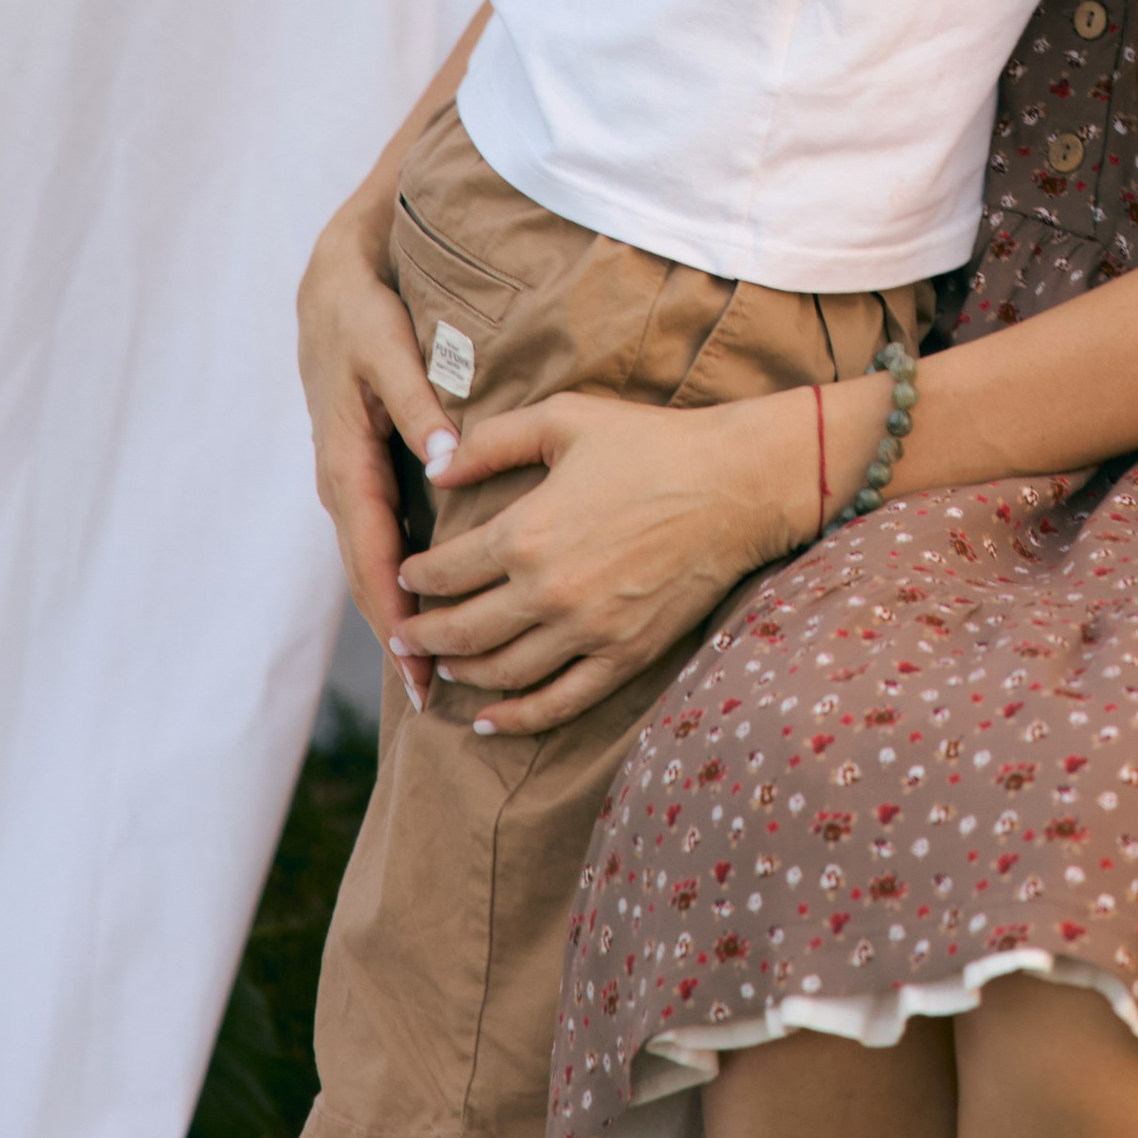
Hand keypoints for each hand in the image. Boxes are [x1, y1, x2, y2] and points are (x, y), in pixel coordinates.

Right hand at [296, 206, 457, 716]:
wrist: (331, 284)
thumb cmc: (365, 314)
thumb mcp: (390, 351)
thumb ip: (420, 406)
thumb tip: (448, 462)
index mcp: (346, 464)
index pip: (373, 560)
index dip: (397, 618)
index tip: (420, 669)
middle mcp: (341, 484)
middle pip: (369, 578)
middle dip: (398, 637)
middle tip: (432, 695)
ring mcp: (347, 481)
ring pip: (372, 563)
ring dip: (397, 615)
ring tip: (432, 669)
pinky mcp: (360, 471)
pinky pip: (377, 538)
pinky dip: (396, 577)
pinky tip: (425, 605)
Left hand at [390, 388, 811, 736]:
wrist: (734, 485)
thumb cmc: (652, 443)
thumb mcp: (566, 419)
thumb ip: (493, 442)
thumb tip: (436, 468)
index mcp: (527, 532)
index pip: (447, 571)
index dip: (416, 577)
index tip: (405, 576)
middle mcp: (548, 591)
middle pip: (463, 631)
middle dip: (422, 634)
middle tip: (402, 634)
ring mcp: (587, 631)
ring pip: (502, 672)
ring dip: (462, 671)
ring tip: (443, 663)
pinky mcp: (624, 655)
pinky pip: (558, 703)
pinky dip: (517, 718)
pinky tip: (490, 718)